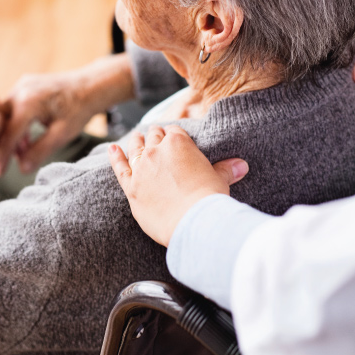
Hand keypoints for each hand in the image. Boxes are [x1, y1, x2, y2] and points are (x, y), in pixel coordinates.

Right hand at [0, 54, 133, 175]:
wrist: (92, 85)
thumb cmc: (80, 109)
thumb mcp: (62, 134)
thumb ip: (40, 151)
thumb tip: (22, 169)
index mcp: (28, 103)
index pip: (8, 133)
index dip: (3, 155)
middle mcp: (20, 90)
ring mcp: (22, 85)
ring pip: (3, 114)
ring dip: (6, 134)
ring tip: (16, 155)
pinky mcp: (25, 85)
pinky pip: (12, 106)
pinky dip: (13, 123)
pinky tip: (23, 140)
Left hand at [108, 125, 248, 245]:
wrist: (193, 222)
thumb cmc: (209, 200)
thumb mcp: (219, 180)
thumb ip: (226, 170)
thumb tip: (242, 165)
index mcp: (179, 143)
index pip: (174, 132)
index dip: (174, 135)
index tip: (174, 138)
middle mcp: (157, 151)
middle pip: (154, 137)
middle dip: (156, 135)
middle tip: (156, 135)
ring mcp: (142, 168)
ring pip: (136, 148)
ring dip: (137, 141)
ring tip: (137, 137)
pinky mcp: (131, 187)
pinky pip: (119, 167)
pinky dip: (115, 157)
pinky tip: (113, 149)